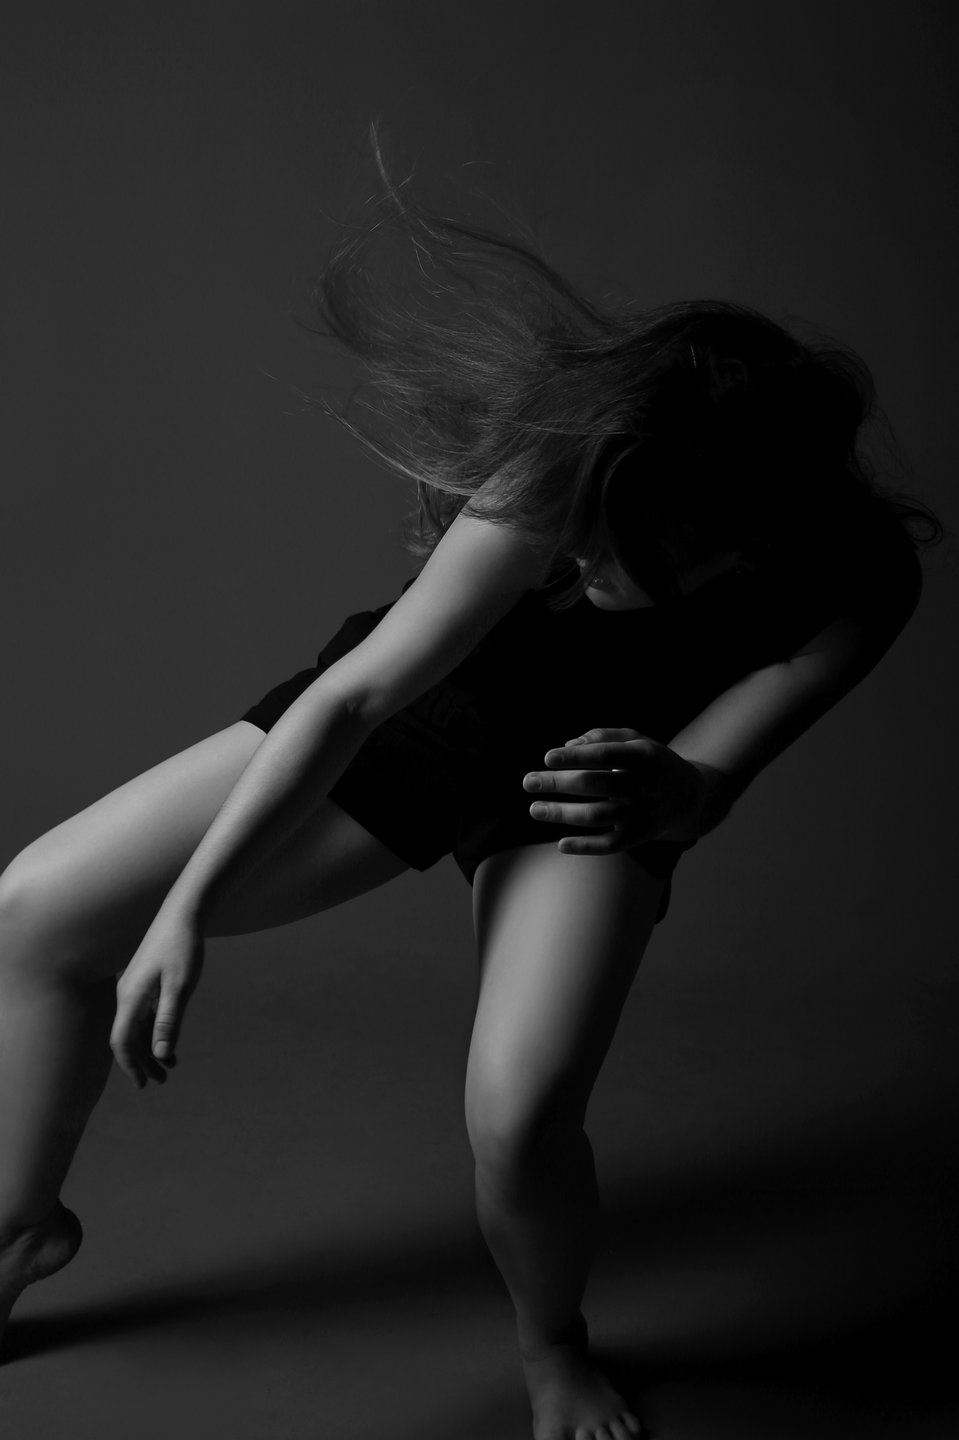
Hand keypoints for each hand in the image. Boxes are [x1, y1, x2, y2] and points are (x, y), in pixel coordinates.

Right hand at [110, 907, 204, 1088]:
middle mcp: (128, 995)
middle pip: (129, 1038)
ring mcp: (136, 989)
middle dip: (143, 1062)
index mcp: (131, 998)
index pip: (122, 1041)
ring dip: (151, 1049)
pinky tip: (170, 1042)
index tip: (144, 1084)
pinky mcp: (146, 983)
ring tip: (169, 1068)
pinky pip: (145, 1015)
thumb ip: (169, 1021)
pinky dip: (155, 1032)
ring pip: (138, 1027)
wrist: (183, 914)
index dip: (131, 1065)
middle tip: (161, 1082)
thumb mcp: (180, 987)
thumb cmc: (182, 948)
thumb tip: (160, 1054)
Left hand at [522, 726, 705, 854]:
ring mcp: (643, 813)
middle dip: (559, 783)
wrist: (688, 795)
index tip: (547, 758)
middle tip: (528, 782)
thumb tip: (569, 745)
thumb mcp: (635, 740)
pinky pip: (611, 845)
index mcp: (644, 756)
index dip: (575, 756)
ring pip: (599, 816)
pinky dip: (586, 847)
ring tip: (535, 809)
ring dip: (563, 814)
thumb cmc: (650, 762)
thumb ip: (602, 736)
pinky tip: (561, 844)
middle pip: (597, 784)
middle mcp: (645, 785)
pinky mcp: (640, 836)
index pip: (605, 755)